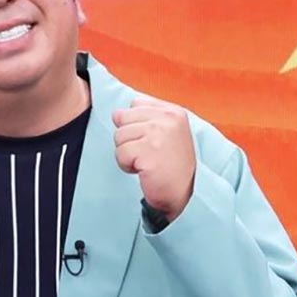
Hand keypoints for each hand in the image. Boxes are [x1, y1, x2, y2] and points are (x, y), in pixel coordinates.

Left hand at [112, 95, 195, 222]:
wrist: (180, 193)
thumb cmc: (170, 163)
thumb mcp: (165, 132)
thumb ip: (143, 117)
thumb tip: (116, 114)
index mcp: (173, 112)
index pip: (135, 103)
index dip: (136, 123)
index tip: (152, 140)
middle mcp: (168, 119)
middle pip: (123, 118)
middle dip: (128, 138)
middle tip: (148, 152)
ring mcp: (159, 134)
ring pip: (119, 136)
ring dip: (127, 153)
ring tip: (146, 161)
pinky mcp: (148, 152)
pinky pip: (120, 153)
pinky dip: (126, 165)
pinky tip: (144, 170)